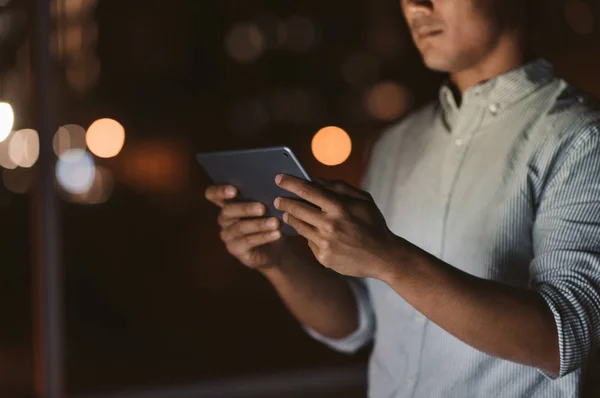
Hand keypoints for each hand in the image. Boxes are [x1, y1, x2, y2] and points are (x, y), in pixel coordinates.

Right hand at [205, 184, 282, 269]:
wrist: (275, 247)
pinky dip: (264, 236)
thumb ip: (263, 197)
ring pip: (240, 227)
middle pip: (228, 211)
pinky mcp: (235, 248)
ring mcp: (228, 235)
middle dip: (245, 208)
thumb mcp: (266, 207)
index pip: (212, 194)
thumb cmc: (270, 219)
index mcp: (227, 203)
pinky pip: (248, 241)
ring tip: (275, 222)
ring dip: (258, 224)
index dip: (219, 191)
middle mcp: (224, 218)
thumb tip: (272, 187)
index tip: (234, 190)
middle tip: (262, 208)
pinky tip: (276, 233)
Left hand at [274, 175, 397, 278]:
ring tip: (287, 214)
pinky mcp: (323, 257)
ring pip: (299, 227)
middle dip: (284, 202)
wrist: (383, 257)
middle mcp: (330, 225)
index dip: (290, 183)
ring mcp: (325, 243)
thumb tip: (316, 179)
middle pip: (297, 209)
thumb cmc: (373, 225)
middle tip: (276, 199)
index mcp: (340, 207)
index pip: (308, 191)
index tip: (278, 178)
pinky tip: (309, 232)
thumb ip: (340, 187)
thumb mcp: (364, 200)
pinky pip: (309, 242)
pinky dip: (307, 236)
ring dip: (290, 219)